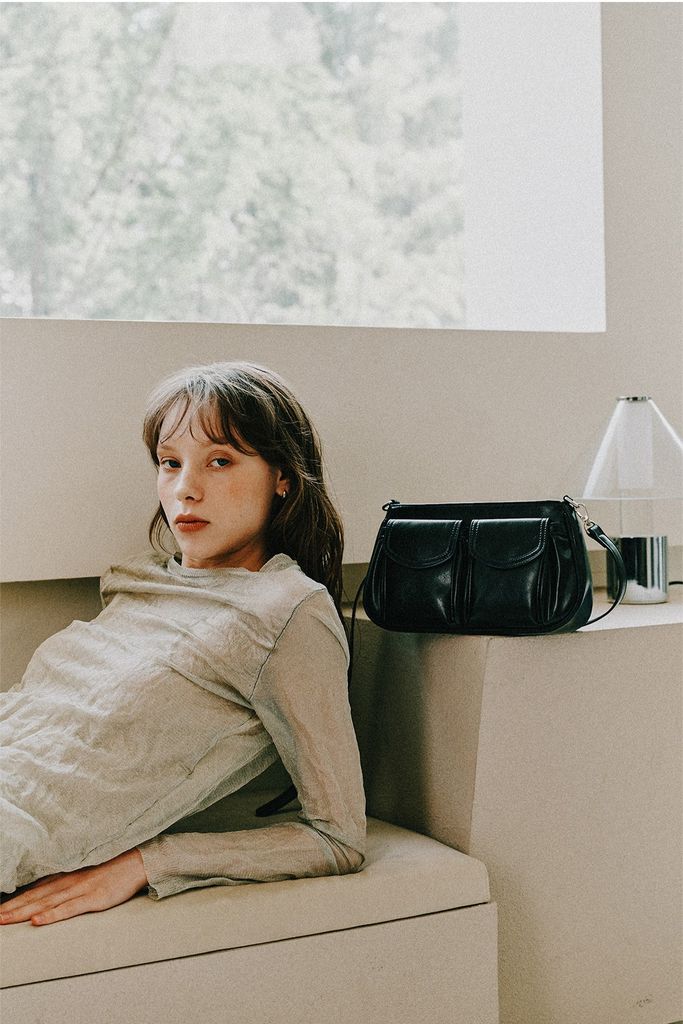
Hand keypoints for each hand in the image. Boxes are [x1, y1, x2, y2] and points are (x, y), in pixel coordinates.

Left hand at [0, 849, 147, 925]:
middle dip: (11, 908)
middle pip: (34, 897)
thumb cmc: (111, 868)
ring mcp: (80, 889)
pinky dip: (51, 915)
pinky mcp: (93, 898)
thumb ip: (65, 881)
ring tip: (4, 920)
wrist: (137, 861)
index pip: (33, 890)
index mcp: (65, 876)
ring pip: (45, 903)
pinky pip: (69, 909)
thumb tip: (45, 892)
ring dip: (22, 912)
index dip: (14, 900)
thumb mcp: (84, 872)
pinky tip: (37, 921)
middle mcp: (68, 881)